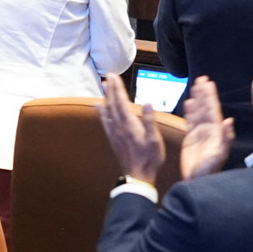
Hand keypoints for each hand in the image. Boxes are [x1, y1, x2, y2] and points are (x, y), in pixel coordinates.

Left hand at [95, 73, 166, 187]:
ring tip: (103, 85)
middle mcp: (119, 126)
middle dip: (111, 88)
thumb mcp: (155, 140)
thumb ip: (150, 121)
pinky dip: (101, 111)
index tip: (114, 76)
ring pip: (107, 110)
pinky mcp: (113, 138)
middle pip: (113, 103)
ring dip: (105, 96)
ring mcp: (114, 132)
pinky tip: (98, 106)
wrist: (138, 176)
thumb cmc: (150, 158)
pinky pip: (105, 121)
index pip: (122, 101)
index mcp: (130, 124)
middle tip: (108, 75)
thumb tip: (148, 103)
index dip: (117, 88)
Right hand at [178, 76, 234, 178]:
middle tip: (201, 79)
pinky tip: (188, 103)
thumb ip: (225, 137)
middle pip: (206, 107)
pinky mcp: (191, 138)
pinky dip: (190, 111)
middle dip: (203, 93)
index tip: (207, 82)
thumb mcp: (219, 154)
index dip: (210, 95)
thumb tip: (228, 120)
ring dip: (197, 99)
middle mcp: (209, 130)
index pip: (212, 108)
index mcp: (215, 131)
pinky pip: (190, 120)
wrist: (198, 180)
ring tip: (194, 87)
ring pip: (198, 112)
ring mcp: (200, 133)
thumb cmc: (209, 169)